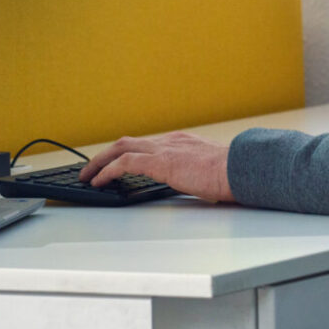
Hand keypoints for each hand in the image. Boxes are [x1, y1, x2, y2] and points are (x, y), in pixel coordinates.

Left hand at [81, 131, 233, 203]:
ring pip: (120, 149)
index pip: (145, 144)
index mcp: (181, 143)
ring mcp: (164, 150)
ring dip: (99, 162)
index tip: (114, 164)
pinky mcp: (160, 162)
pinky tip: (99, 182)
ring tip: (87, 176)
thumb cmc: (232, 174)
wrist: (241, 169)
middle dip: (105, 155)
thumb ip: (196, 174)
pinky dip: (107, 172)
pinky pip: (124, 163)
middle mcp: (169, 141)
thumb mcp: (209, 171)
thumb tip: (196, 186)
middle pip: (127, 142)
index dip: (125, 154)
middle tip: (91, 168)